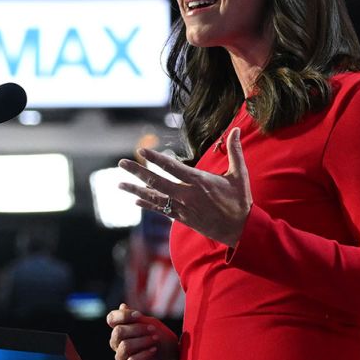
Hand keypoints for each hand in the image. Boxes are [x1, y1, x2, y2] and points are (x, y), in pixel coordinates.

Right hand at [106, 303, 178, 359]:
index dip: (123, 316)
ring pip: (124, 346)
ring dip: (142, 341)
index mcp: (122, 329)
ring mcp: (121, 357)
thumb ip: (137, 318)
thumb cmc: (163, 341)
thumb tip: (122, 305)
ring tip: (155, 340)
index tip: (139, 315)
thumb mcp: (153, 325)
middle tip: (153, 330)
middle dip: (137, 329)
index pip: (111, 319)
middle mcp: (118, 343)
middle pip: (118, 332)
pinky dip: (144, 354)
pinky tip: (154, 350)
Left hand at [118, 127, 252, 245]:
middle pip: (157, 182)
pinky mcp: (182, 218)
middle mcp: (187, 195)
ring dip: (136, 190)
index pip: (173, 167)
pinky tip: (136, 199)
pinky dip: (147, 204)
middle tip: (121, 163)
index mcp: (200, 182)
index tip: (142, 150)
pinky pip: (160, 210)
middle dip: (137, 172)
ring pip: (154, 198)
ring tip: (119, 184)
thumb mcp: (239, 174)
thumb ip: (234, 151)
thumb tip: (234, 129)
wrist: (239, 230)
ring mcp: (182, 208)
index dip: (155, 158)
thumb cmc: (239, 201)